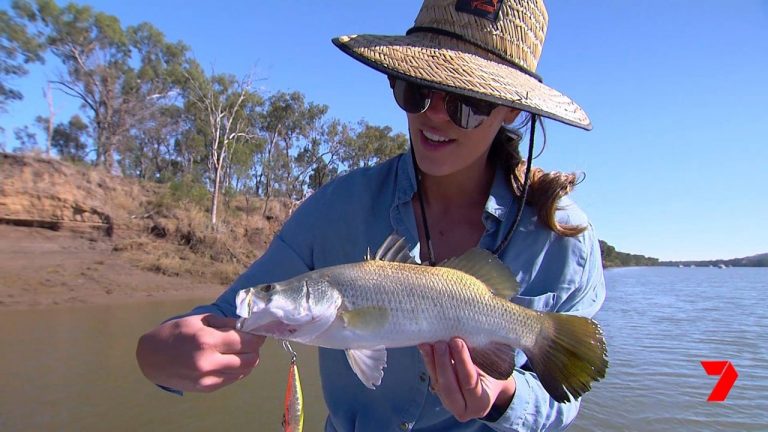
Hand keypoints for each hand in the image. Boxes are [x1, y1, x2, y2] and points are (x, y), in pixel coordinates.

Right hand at [136, 313, 265, 392]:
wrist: (151, 357)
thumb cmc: (175, 333)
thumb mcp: (199, 320)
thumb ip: (225, 323)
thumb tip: (246, 325)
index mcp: (207, 341)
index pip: (246, 341)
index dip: (257, 336)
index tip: (258, 332)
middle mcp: (209, 362)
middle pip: (250, 358)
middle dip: (255, 348)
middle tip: (252, 341)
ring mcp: (208, 378)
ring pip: (244, 371)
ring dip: (249, 360)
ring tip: (242, 350)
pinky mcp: (206, 388)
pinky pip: (232, 379)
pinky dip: (238, 369)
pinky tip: (232, 360)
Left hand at [419, 338, 515, 421]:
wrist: (489, 382)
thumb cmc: (494, 371)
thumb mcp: (492, 366)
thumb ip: (479, 357)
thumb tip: (459, 338)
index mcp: (481, 403)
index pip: (470, 383)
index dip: (462, 361)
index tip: (457, 341)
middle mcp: (464, 410)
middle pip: (449, 387)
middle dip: (443, 363)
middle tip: (440, 343)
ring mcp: (449, 404)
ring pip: (437, 383)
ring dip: (431, 361)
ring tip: (427, 344)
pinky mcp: (440, 394)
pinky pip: (433, 378)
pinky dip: (428, 361)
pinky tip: (424, 347)